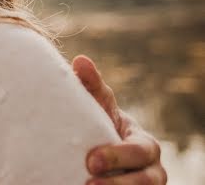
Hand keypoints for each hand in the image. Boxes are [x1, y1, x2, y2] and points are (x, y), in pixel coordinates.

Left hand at [73, 55, 167, 184]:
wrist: (103, 151)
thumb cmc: (102, 123)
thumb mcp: (100, 106)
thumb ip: (92, 86)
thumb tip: (80, 61)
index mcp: (146, 145)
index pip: (139, 152)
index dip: (117, 157)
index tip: (90, 160)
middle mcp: (152, 170)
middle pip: (145, 181)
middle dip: (119, 183)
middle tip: (88, 183)